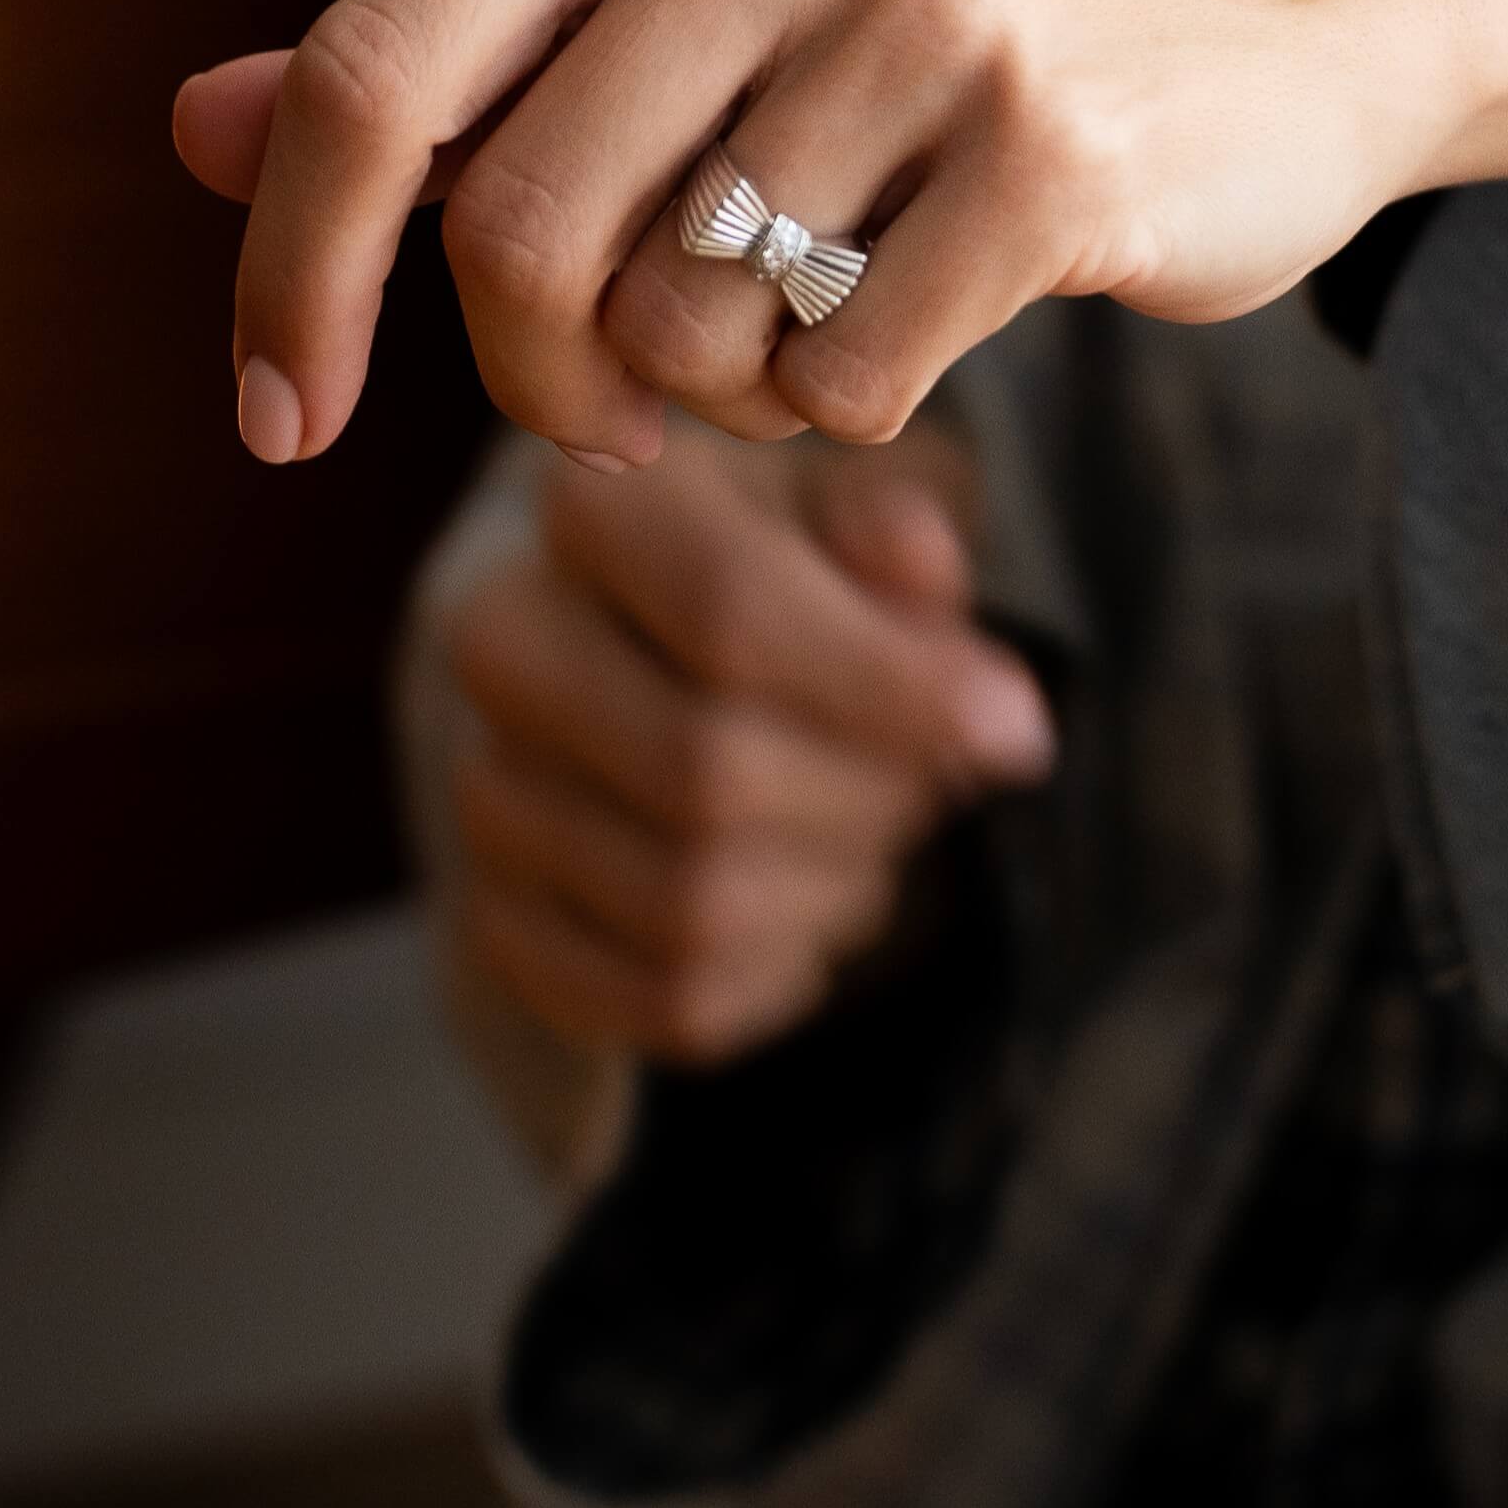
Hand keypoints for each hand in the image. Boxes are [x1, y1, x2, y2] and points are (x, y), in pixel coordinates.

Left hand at [173, 0, 1507, 469]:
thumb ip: (452, 62)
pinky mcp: (1052, 146)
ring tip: (811, 315)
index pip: (375, 79)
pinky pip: (843, 389)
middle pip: (510, 237)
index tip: (280, 423)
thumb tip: (189, 126)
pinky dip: (855, 414)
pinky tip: (932, 321)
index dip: (292, 275)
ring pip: (677, 331)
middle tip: (613, 406)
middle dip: (533, 378)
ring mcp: (927, 7)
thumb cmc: (938, 23)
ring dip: (713, 395)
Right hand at [438, 416, 1054, 1066]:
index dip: (893, 687)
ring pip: (689, 906)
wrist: (675, 648)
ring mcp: (488, 791)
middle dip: (868, 798)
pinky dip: (782, 973)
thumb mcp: (866, 510)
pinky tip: (810, 900)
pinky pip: (667, 1003)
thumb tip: (920, 574)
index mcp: (596, 503)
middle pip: (706, 772)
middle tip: (937, 782)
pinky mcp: (504, 923)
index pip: (730, 611)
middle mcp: (505, 641)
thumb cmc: (802, 565)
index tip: (1019, 729)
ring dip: (833, 889)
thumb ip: (899, 530)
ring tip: (871, 830)